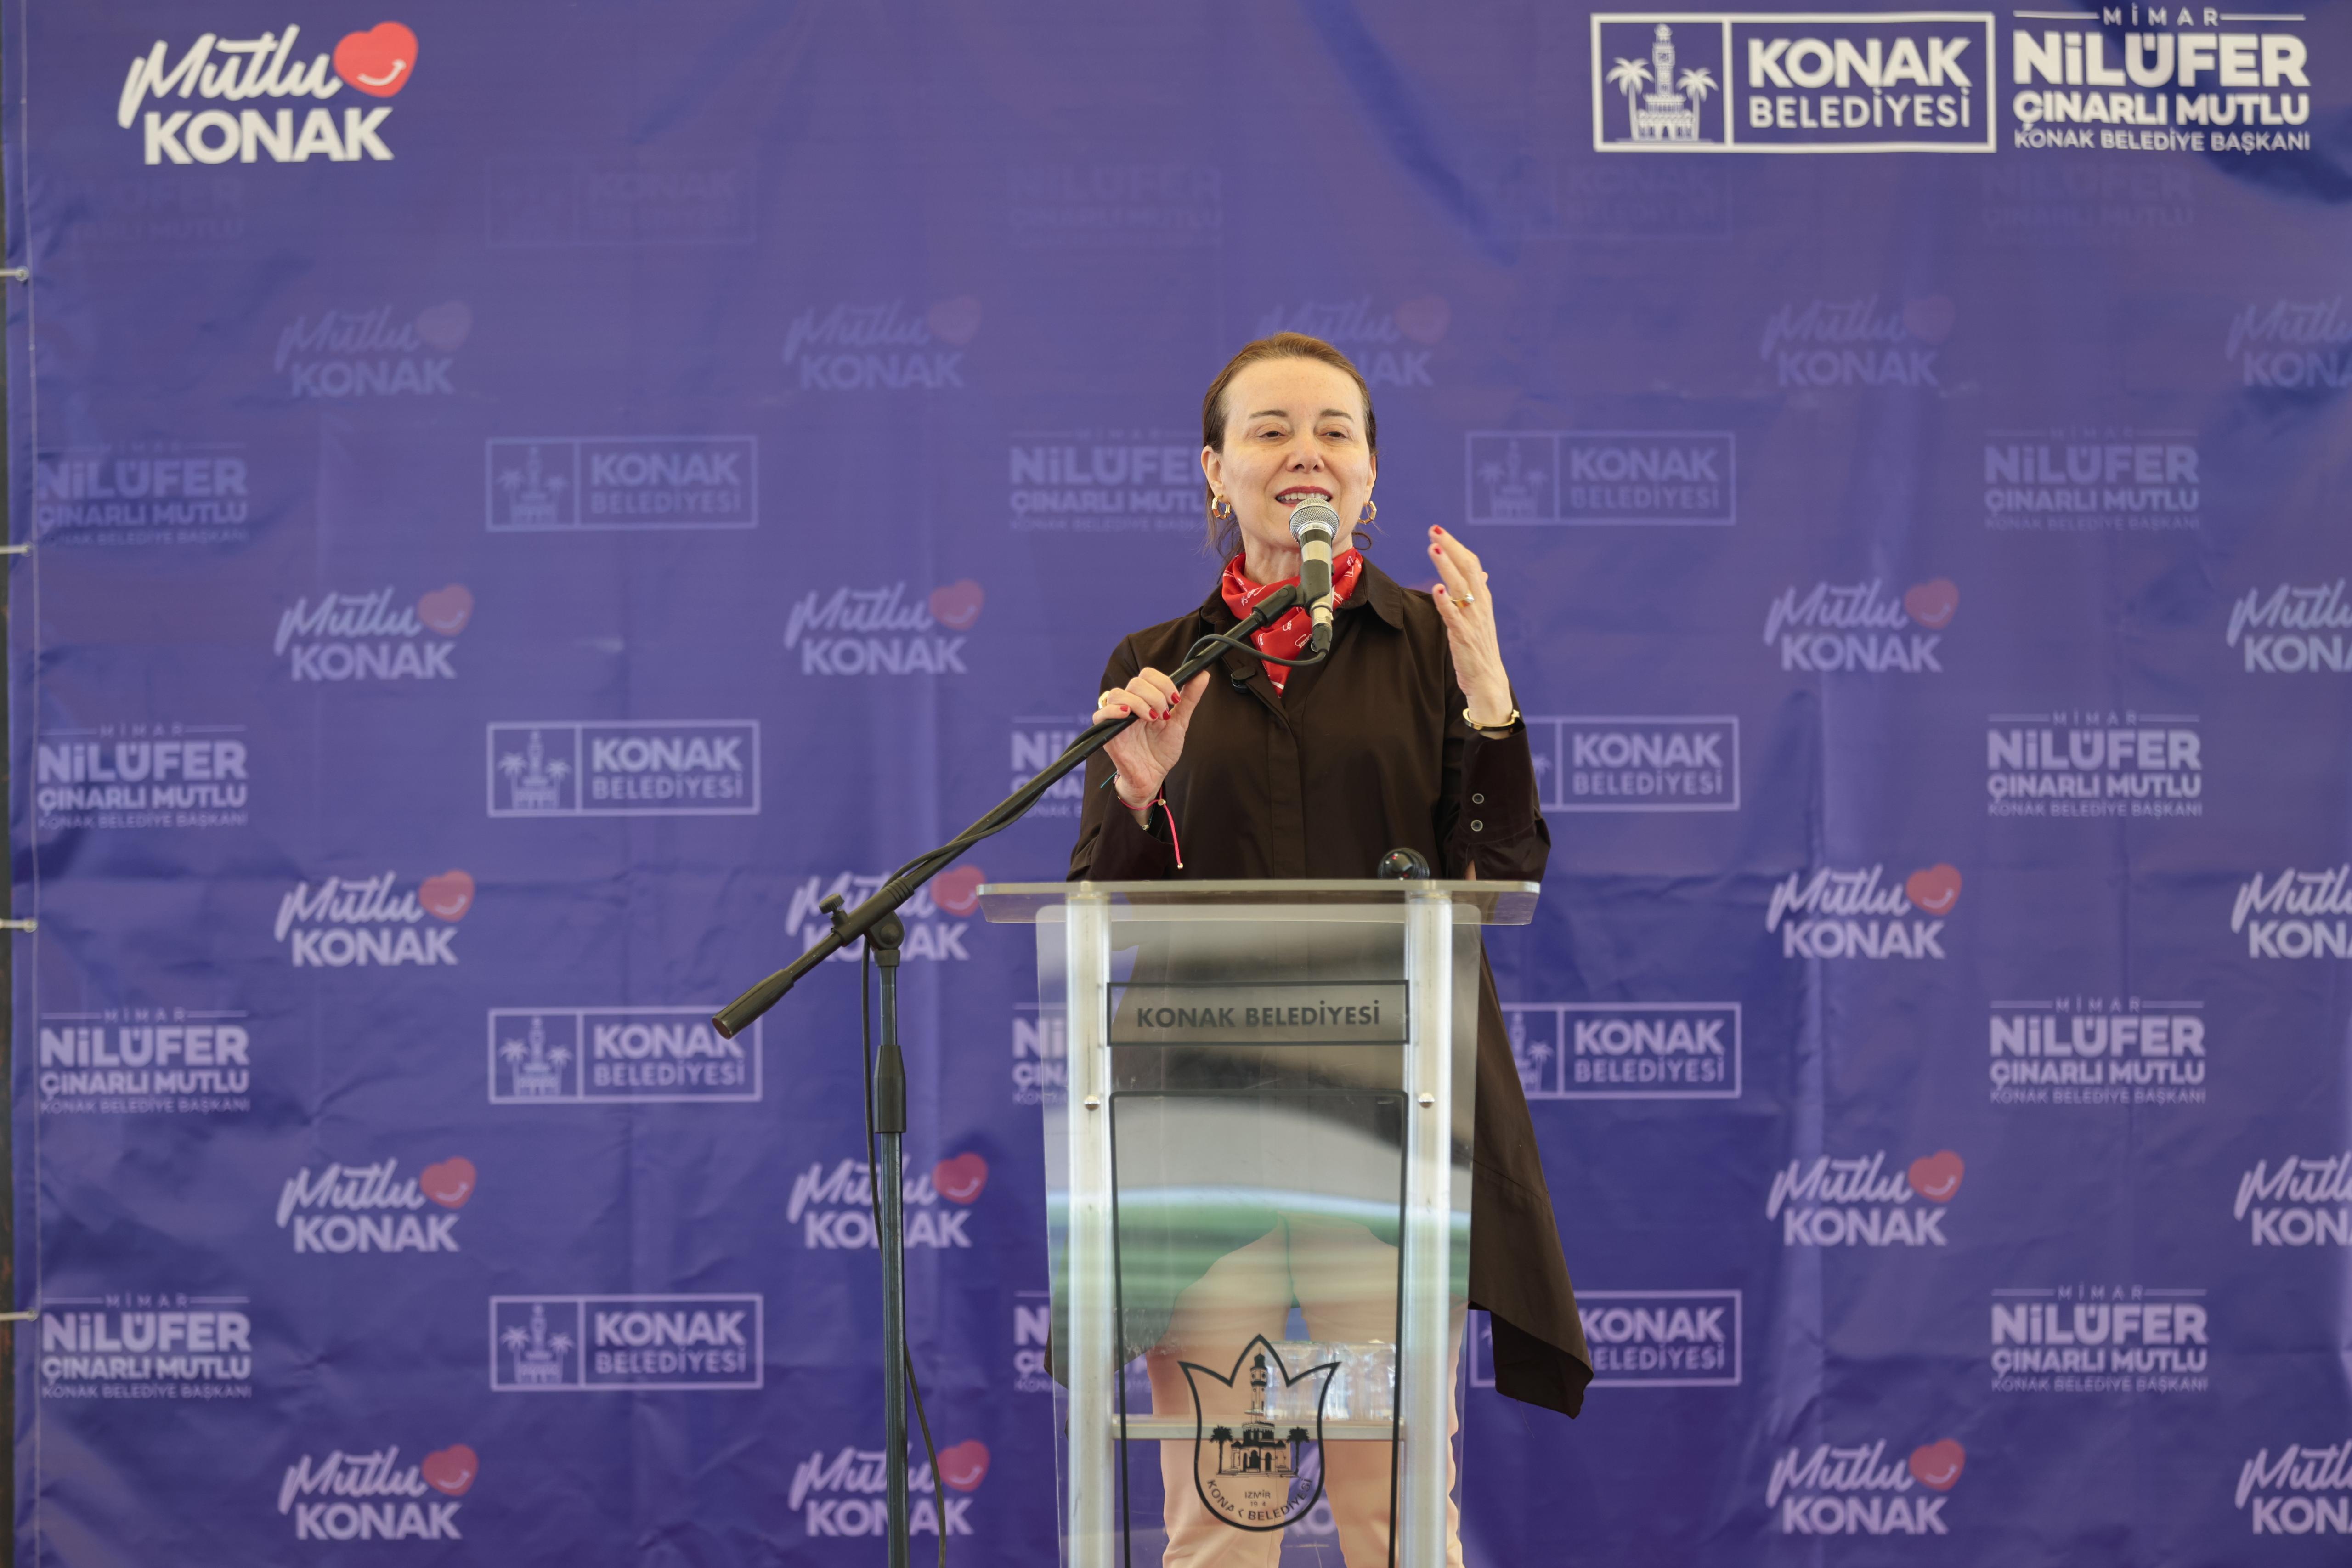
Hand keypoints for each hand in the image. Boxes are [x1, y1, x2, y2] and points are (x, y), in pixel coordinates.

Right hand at [1095, 668, 1210, 808]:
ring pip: (1118, 694)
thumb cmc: (1162, 750)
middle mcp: (1129, 704)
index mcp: (1145, 698)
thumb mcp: (1179, 722)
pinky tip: (1128, 715)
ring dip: (1139, 703)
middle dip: (1155, 695)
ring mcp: (1116, 717)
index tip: (1175, 700)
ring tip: (1152, 719)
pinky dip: (1113, 711)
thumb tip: (1203, 674)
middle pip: (1135, 682)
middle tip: (1164, 715)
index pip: (1148, 675)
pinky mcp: (1106, 732)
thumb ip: (1189, 698)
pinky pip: (1100, 714)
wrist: (1153, 776)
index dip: (1163, 682)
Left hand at [1427, 527, 1512, 724]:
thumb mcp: (1480, 617)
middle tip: (1434, 530)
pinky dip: (1446, 601)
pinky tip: (1437, 588)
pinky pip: (1454, 616)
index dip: (1456, 547)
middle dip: (1451, 548)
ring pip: (1461, 588)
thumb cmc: (1480, 648)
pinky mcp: (1464, 637)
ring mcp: (1473, 620)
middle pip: (1468, 569)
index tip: (1439, 531)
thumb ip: (1477, 594)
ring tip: (1434, 549)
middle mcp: (1480, 605)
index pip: (1472, 565)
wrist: (1488, 680)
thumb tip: (1481, 573)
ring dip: (1447, 567)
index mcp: (1482, 598)